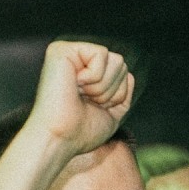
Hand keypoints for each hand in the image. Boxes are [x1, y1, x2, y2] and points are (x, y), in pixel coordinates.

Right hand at [26, 41, 134, 156]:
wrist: (60, 139)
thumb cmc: (80, 133)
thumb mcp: (111, 115)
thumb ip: (121, 95)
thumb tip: (129, 75)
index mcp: (85, 73)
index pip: (122, 73)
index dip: (117, 95)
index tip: (94, 107)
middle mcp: (76, 59)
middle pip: (120, 63)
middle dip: (111, 90)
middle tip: (87, 101)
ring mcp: (68, 52)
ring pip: (115, 59)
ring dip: (102, 86)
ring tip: (80, 94)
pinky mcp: (62, 49)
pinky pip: (101, 54)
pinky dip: (94, 76)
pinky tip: (75, 84)